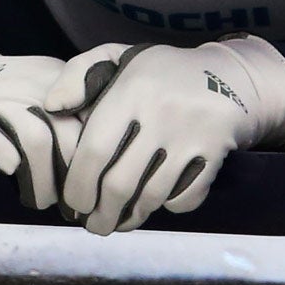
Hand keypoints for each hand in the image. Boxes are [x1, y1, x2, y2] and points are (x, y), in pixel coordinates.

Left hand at [45, 37, 284, 235]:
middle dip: (102, 214)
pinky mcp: (218, 150)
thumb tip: (51, 107)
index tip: (74, 205)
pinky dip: (172, 206)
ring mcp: (193, 132)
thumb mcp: (120, 58)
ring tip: (121, 223)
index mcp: (131, 90)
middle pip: (120, 183)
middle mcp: (162, 112)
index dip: (78, 187)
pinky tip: (161, 203)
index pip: (93, 152)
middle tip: (96, 226)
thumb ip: (79, 73)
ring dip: (133, 217)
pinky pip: (188, 195)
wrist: (233, 74)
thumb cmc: (163, 73)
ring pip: (152, 194)